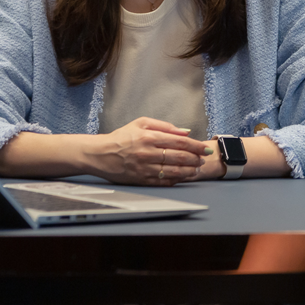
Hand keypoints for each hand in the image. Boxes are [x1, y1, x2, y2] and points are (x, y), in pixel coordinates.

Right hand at [86, 117, 209, 185]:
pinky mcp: (141, 179)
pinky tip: (183, 178)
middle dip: (195, 159)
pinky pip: (163, 181)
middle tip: (202, 159)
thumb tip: (185, 132)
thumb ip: (165, 126)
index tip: (204, 148)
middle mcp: (148, 153)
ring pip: (173, 171)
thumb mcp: (141, 123)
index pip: (179, 142)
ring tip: (196, 170)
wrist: (99, 154)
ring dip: (188, 171)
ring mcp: (144, 168)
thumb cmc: (121, 137)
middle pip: (179, 157)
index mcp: (149, 137)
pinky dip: (176, 180)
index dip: (195, 146)